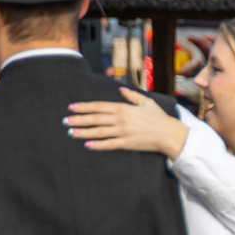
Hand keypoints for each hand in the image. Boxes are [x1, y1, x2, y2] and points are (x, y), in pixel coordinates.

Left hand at [65, 87, 189, 156]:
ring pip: (99, 131)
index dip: (84, 107)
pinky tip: (87, 145)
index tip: (71, 108)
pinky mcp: (127, 143)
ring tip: (71, 132)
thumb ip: (132, 96)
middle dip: (79, 120)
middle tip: (65, 121)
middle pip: (95, 118)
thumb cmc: (159, 118)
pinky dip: (97, 145)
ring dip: (83, 132)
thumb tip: (121, 90)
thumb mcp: (146, 102)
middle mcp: (121, 119)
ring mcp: (123, 132)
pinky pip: (109, 144)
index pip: (99, 106)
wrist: (170, 134)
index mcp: (124, 108)